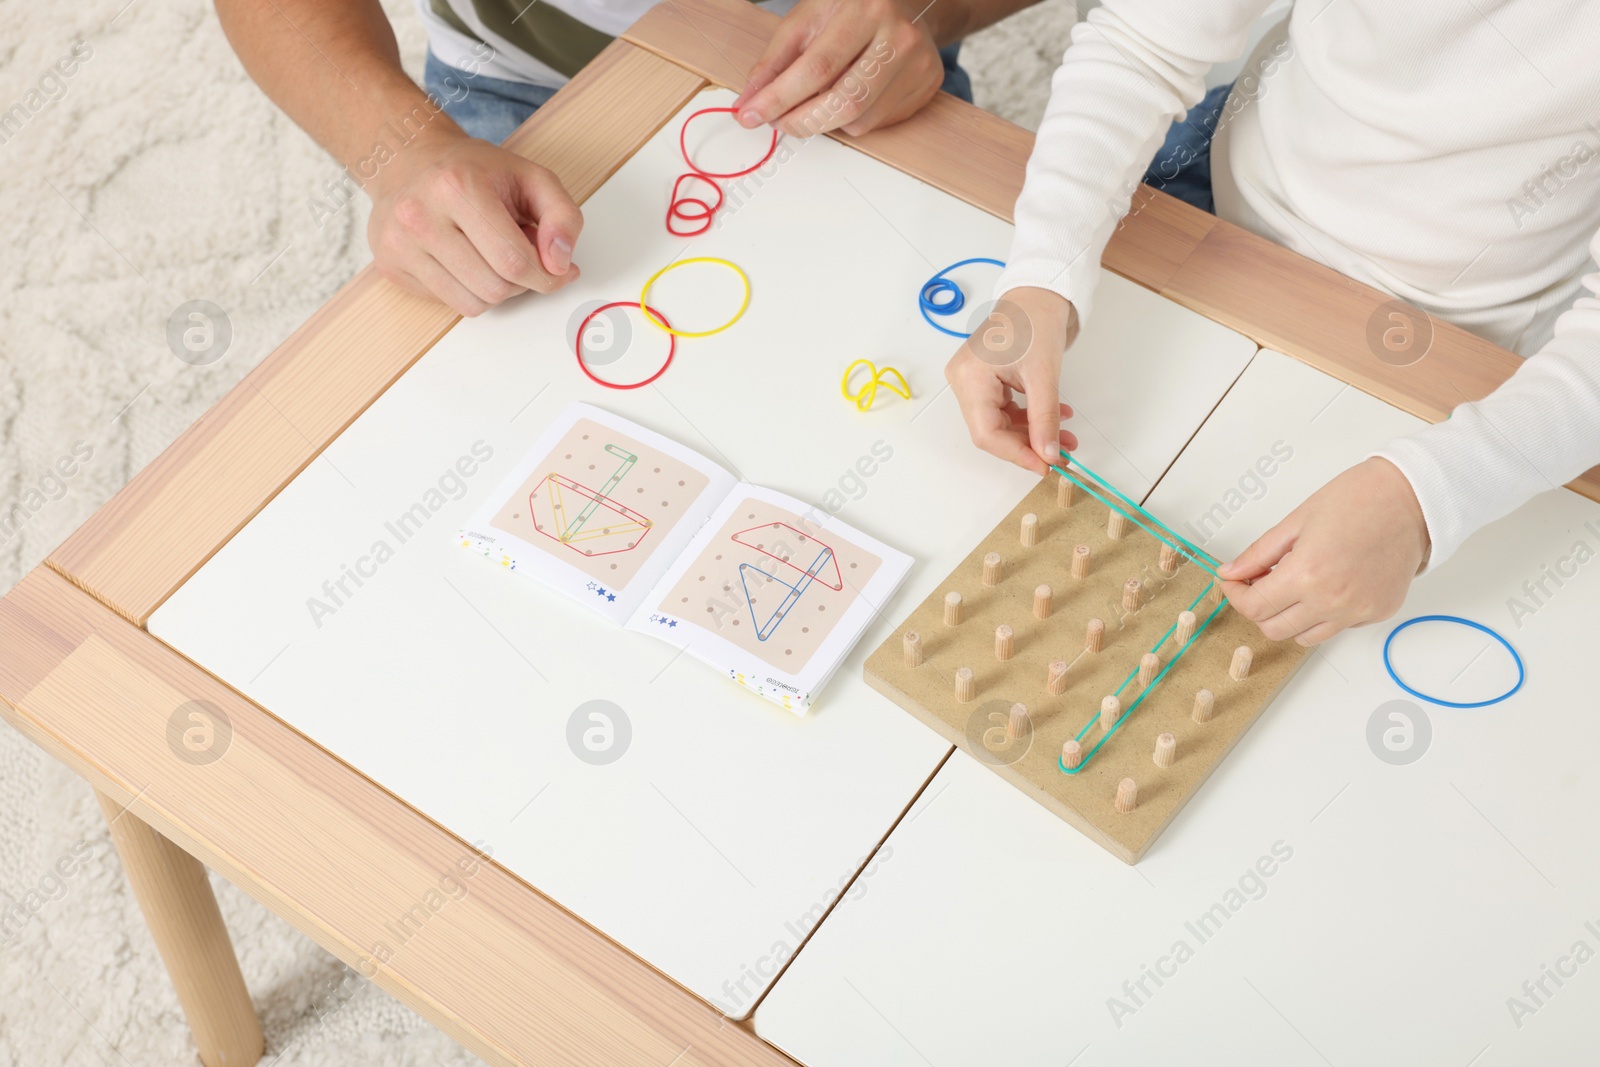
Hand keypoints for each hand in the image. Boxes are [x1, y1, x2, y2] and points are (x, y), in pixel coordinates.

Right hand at [366, 126, 582, 315]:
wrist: (409, 160)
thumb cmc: (474, 171)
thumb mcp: (532, 177)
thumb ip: (563, 217)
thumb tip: (561, 264)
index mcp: (457, 186)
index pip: (514, 261)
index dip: (547, 276)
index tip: (558, 271)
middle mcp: (420, 215)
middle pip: (494, 288)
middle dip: (520, 282)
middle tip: (519, 254)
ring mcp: (399, 243)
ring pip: (472, 305)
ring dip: (496, 290)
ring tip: (491, 255)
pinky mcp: (389, 265)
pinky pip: (448, 303)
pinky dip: (468, 290)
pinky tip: (465, 260)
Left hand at [732, 0, 947, 136]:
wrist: (908, 4)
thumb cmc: (853, 8)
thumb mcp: (808, 19)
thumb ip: (776, 60)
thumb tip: (750, 100)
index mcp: (867, 9)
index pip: (817, 67)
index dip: (780, 98)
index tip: (751, 115)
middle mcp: (899, 37)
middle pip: (844, 101)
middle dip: (801, 121)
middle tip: (777, 122)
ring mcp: (918, 65)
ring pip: (859, 119)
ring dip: (825, 121)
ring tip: (812, 102)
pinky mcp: (926, 87)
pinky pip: (876, 123)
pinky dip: (850, 118)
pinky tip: (847, 94)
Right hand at [944, 286, 1079, 474]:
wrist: (1037, 295)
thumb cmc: (1034, 321)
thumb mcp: (1044, 376)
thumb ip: (1045, 419)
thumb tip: (1049, 454)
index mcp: (969, 378)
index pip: (986, 433)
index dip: (1015, 454)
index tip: (1044, 466)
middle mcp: (963, 381)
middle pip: (991, 431)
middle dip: (1027, 445)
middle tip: (1059, 456)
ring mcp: (971, 382)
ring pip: (999, 423)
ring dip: (1032, 434)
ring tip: (1064, 437)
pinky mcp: (984, 381)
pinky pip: (1003, 411)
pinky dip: (1028, 418)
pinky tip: (1054, 418)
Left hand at [1219, 457, 1430, 644]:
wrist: (1411, 499)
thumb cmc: (1358, 499)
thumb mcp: (1295, 521)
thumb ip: (1258, 554)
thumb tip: (1231, 573)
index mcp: (1307, 574)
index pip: (1253, 607)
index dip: (1235, 595)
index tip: (1233, 581)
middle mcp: (1332, 601)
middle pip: (1273, 629)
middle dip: (1258, 608)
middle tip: (1260, 582)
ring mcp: (1357, 611)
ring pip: (1304, 637)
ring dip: (1288, 617)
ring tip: (1293, 585)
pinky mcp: (1377, 613)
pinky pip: (1336, 627)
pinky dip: (1322, 614)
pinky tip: (1326, 585)